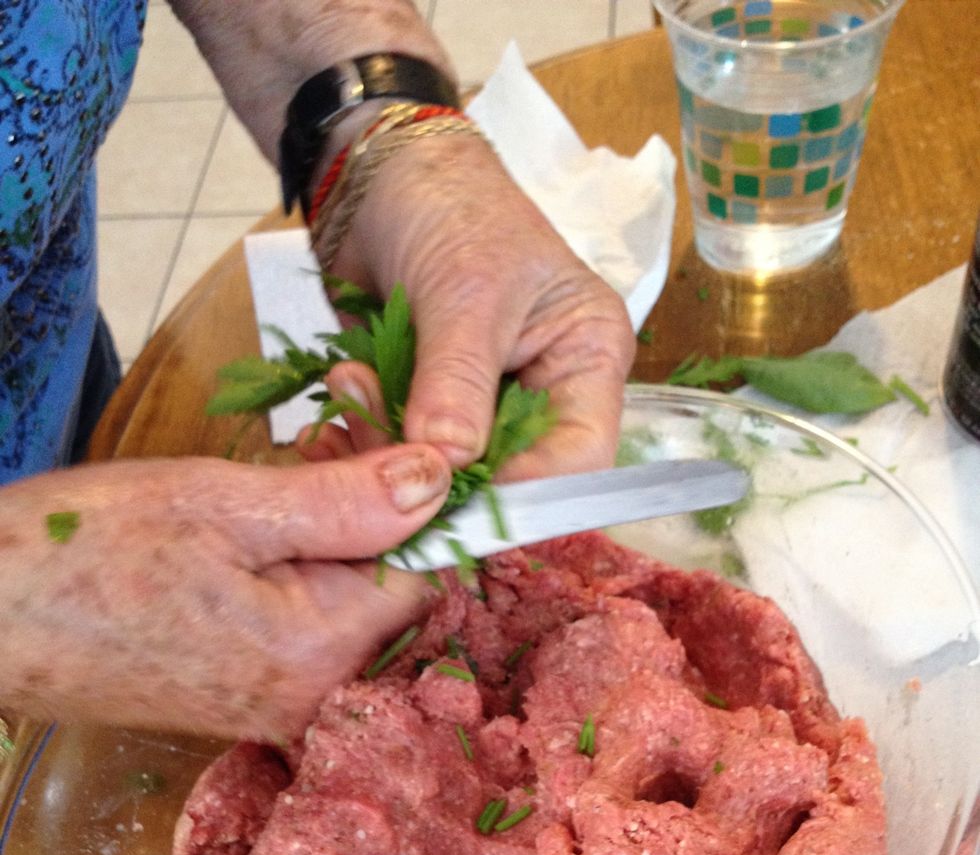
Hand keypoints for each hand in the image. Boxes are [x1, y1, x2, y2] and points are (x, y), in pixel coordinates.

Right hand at [0, 446, 450, 739]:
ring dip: (340, 514)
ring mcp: (279, 701)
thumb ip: (346, 498)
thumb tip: (440, 479)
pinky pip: (308, 616)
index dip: (418, 491)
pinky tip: (277, 502)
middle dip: (376, 493)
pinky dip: (305, 555)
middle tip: (340, 409)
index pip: (426, 570)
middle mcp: (314, 695)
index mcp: (320, 653)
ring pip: (349, 594)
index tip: (383, 420)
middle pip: (388, 583)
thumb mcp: (224, 503)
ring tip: (308, 442)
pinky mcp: (249, 691)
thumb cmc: (85, 555)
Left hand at [312, 131, 636, 480]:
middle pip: (511, 478)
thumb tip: (449, 464)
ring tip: (354, 386)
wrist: (374, 177)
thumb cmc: (450, 208)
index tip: (461, 493)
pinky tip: (342, 395)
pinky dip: (365, 437)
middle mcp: (541, 396)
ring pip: (446, 474)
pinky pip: (399, 454)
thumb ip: (458, 383)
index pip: (580, 457)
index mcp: (586, 362)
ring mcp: (478, 409)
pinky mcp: (423, 411)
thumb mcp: (466, 291)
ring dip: (391, 448)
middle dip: (447, 475)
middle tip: (388, 449)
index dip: (529, 489)